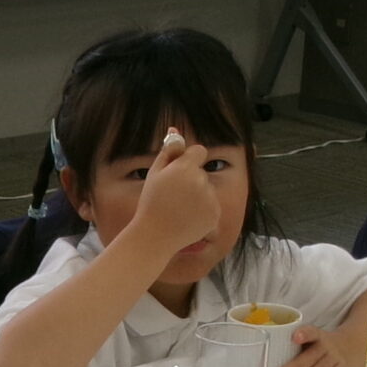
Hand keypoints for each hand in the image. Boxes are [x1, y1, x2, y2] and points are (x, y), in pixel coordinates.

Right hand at [128, 135, 221, 254]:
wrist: (155, 235)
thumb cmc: (151, 203)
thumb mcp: (155, 173)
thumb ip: (168, 151)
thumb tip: (175, 130)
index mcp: (186, 167)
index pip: (200, 151)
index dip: (189, 160)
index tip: (179, 172)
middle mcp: (201, 180)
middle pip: (202, 172)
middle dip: (192, 180)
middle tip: (173, 196)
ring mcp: (210, 199)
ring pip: (207, 190)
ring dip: (198, 196)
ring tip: (179, 209)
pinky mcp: (215, 215)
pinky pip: (212, 206)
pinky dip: (203, 211)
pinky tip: (187, 218)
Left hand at [277, 318, 366, 366]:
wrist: (351, 349)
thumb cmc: (320, 347)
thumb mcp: (311, 341)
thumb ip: (295, 347)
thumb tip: (265, 359)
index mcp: (318, 336)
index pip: (311, 332)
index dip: (304, 334)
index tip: (295, 337)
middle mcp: (328, 347)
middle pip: (312, 357)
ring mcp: (336, 360)